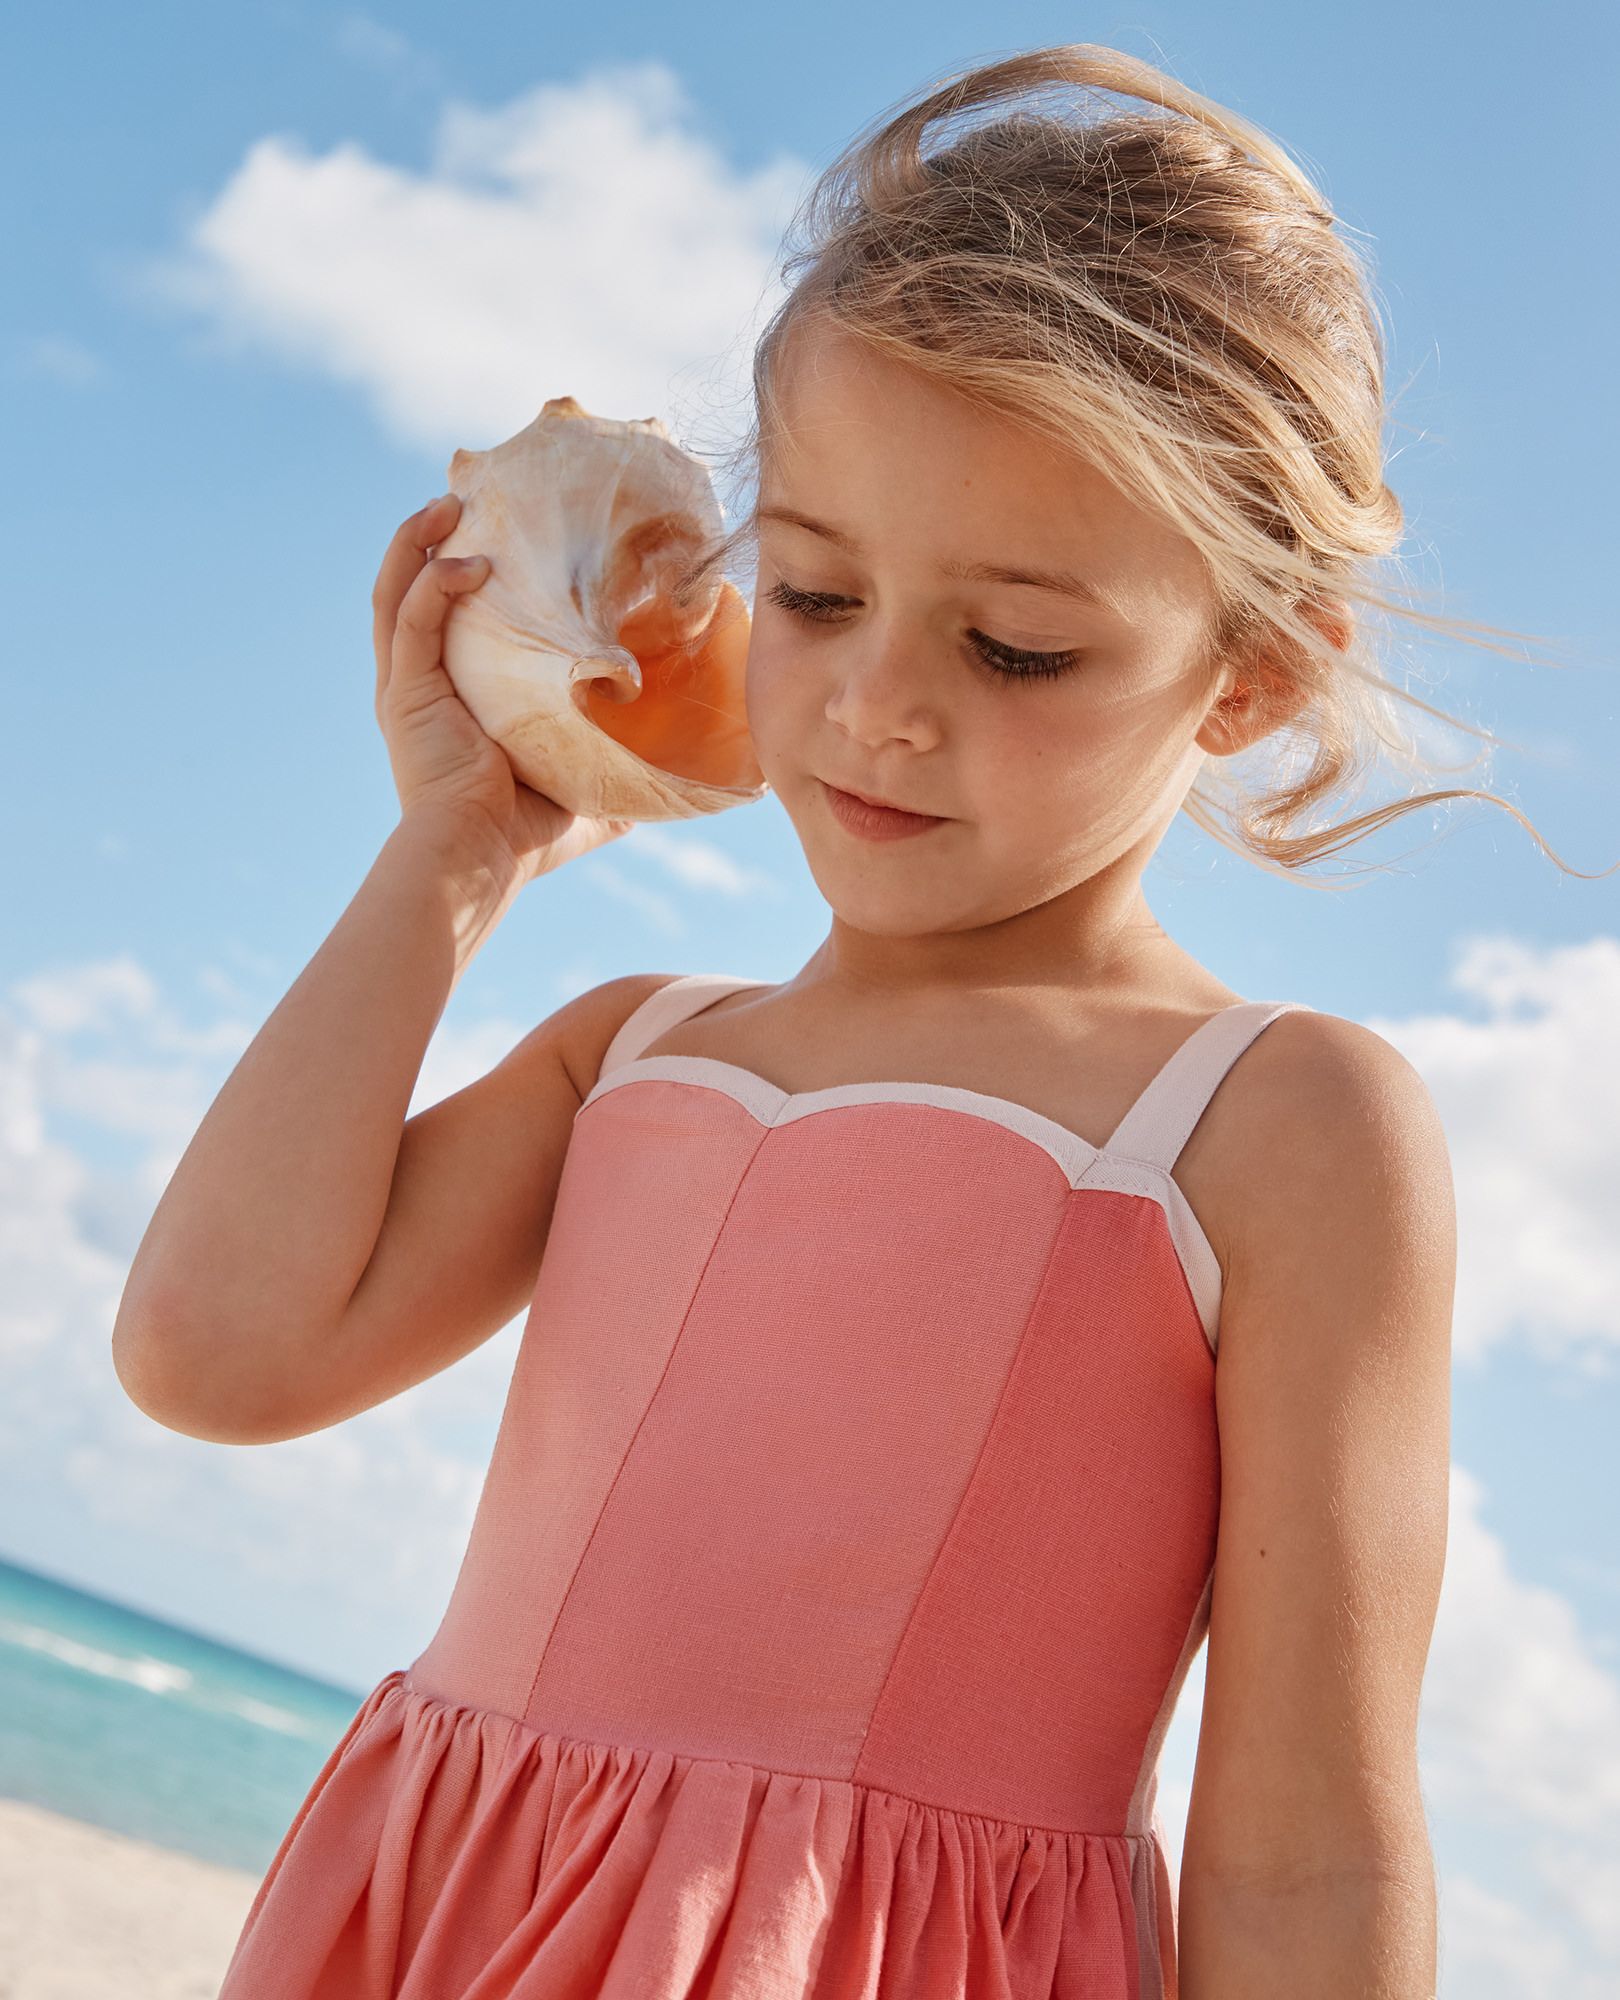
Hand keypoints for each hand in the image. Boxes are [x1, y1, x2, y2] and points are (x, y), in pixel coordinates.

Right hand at [371, 494, 635, 886]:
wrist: (480, 861)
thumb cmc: (523, 837)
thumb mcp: (578, 786)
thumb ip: (612, 769)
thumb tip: (669, 773)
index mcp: (447, 699)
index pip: (443, 619)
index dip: (457, 575)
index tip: (496, 536)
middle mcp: (416, 684)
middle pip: (409, 589)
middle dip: (431, 538)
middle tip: (467, 498)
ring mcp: (405, 685)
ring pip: (396, 590)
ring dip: (420, 541)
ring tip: (452, 502)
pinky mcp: (404, 692)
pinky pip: (412, 619)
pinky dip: (435, 583)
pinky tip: (469, 562)